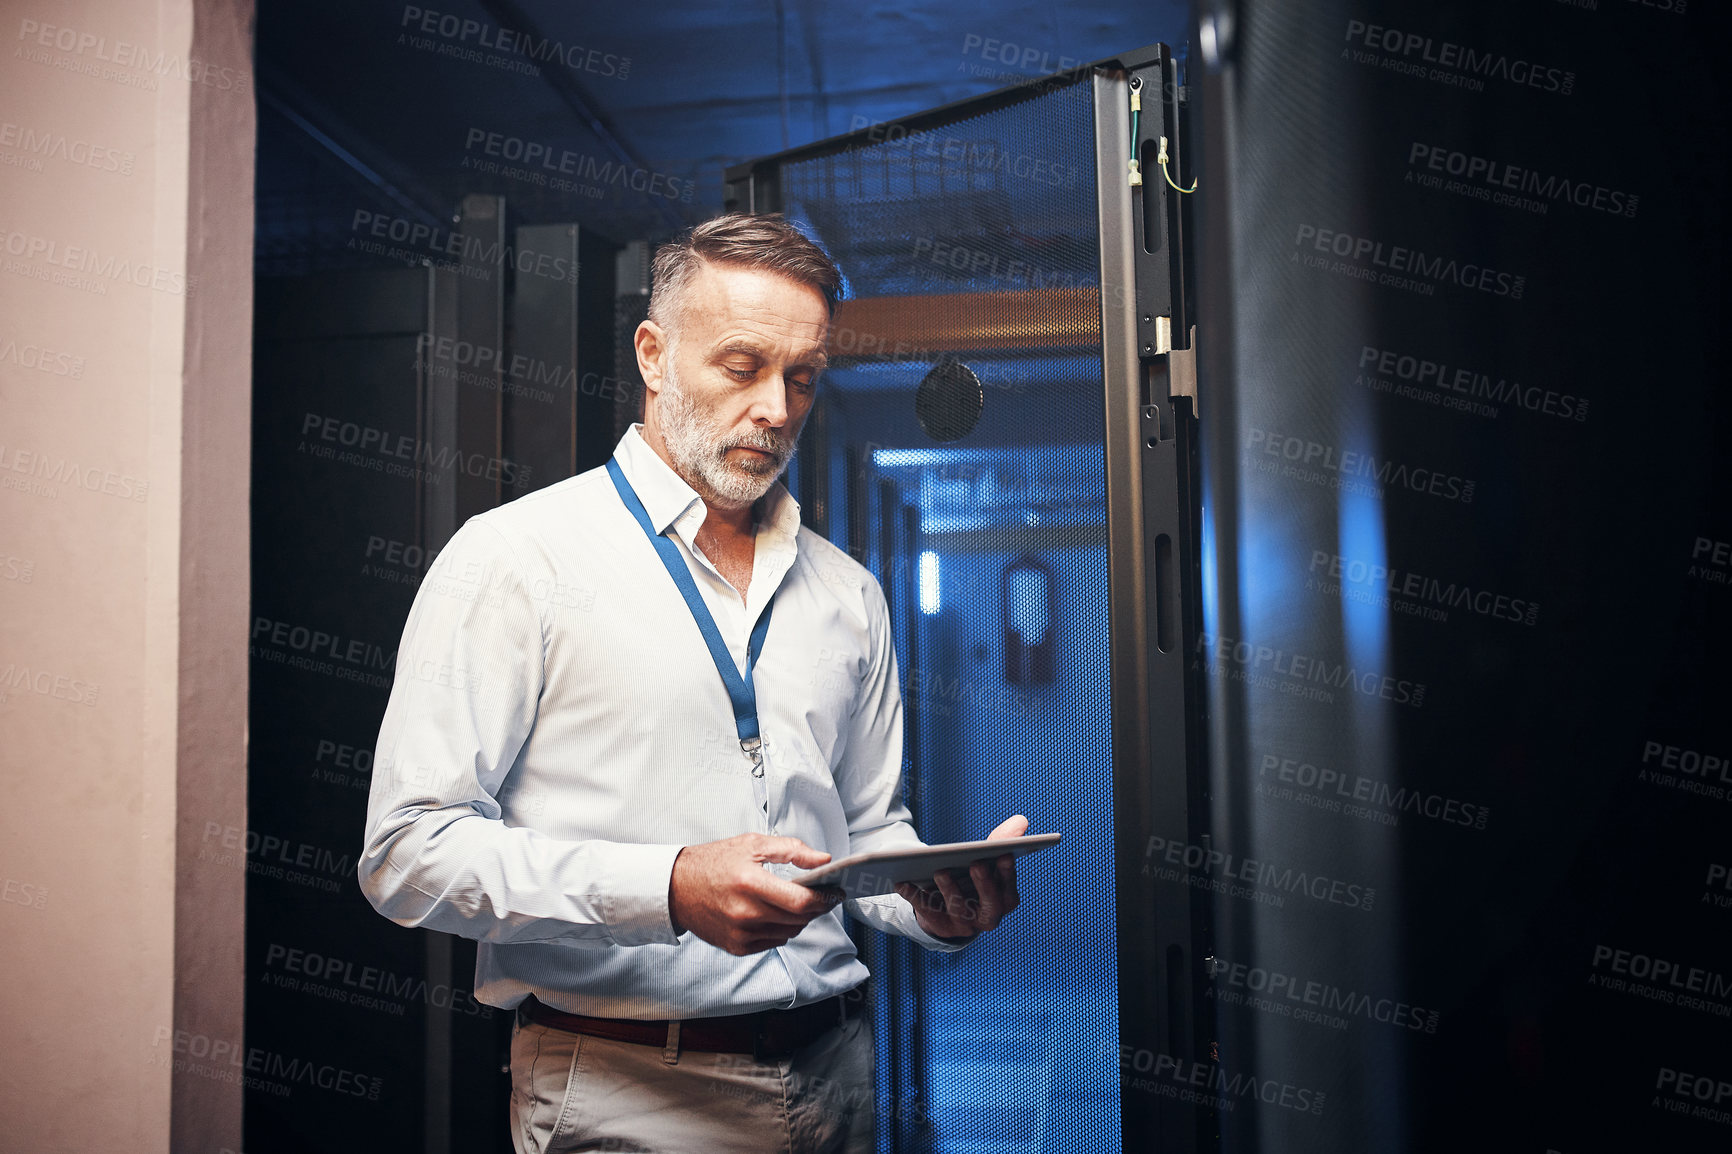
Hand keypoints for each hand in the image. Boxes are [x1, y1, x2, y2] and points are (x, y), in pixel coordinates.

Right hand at [669, 833, 845, 955]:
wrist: (677, 888)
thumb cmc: (714, 862)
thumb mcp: (752, 844)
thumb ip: (792, 850)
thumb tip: (824, 860)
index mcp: (750, 882)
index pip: (801, 901)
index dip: (825, 899)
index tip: (837, 892)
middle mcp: (745, 913)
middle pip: (799, 919)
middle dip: (817, 907)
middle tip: (823, 895)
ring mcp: (740, 933)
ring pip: (790, 932)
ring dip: (800, 919)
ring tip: (796, 902)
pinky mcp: (737, 947)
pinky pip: (774, 942)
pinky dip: (782, 929)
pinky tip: (775, 913)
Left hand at [895, 814, 1027, 941]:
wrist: (950, 911)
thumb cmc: (972, 879)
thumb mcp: (986, 861)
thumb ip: (1001, 842)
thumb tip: (1021, 821)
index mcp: (1004, 900)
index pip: (1009, 888)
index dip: (1008, 872)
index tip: (1005, 854)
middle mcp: (988, 916)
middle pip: (990, 903)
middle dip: (984, 884)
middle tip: (977, 864)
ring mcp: (965, 924)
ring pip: (959, 909)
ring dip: (951, 890)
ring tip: (940, 871)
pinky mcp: (941, 927)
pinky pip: (929, 913)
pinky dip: (916, 898)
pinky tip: (904, 883)